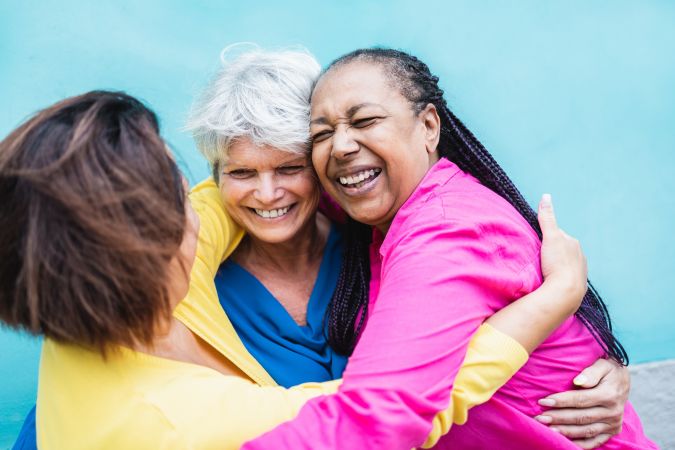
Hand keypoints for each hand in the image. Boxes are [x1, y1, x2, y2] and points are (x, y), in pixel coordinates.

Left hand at [535, 358, 629, 448]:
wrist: (623, 380)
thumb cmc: (608, 370)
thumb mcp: (603, 365)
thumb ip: (591, 373)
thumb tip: (578, 382)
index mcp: (609, 395)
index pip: (581, 400)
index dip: (561, 401)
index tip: (543, 402)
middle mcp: (613, 412)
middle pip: (581, 417)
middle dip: (558, 418)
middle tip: (539, 418)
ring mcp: (613, 424)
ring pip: (586, 431)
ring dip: (565, 432)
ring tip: (547, 429)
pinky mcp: (612, 431)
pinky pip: (595, 441)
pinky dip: (580, 444)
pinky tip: (564, 442)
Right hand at [538, 194, 587, 310]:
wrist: (566, 292)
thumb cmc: (558, 263)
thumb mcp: (550, 237)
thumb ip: (547, 218)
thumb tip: (546, 196)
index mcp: (573, 242)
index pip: (557, 235)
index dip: (546, 237)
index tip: (538, 244)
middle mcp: (580, 255)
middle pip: (562, 249)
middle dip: (552, 251)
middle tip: (540, 257)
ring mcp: (580, 270)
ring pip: (566, 263)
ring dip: (557, 264)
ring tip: (546, 270)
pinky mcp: (578, 284)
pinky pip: (568, 276)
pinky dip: (561, 276)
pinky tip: (554, 280)